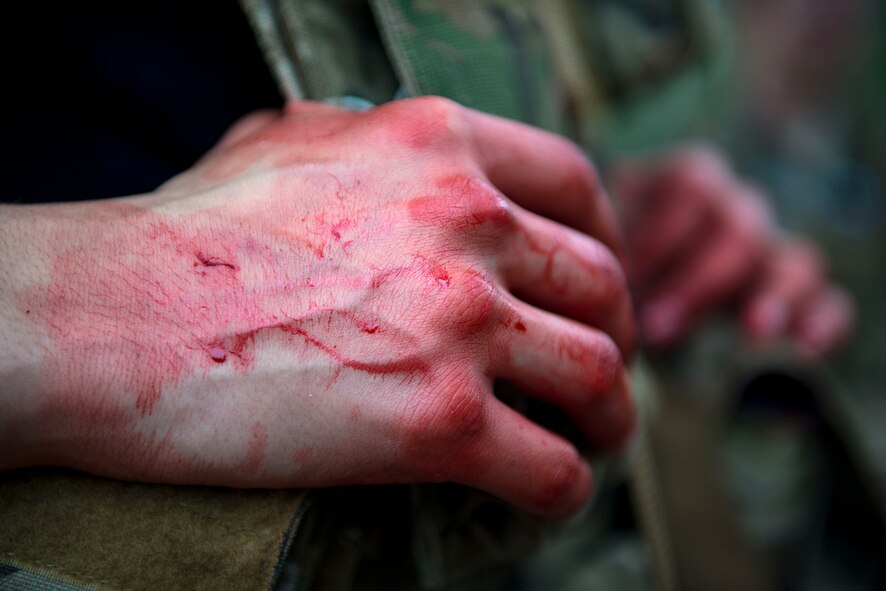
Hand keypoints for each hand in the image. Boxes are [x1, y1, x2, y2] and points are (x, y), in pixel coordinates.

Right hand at [0, 98, 633, 516]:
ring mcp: (459, 321)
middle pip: (599, 283)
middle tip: (597, 367)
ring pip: (597, 374)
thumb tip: (405, 157)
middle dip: (612, 332)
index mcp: (437, 148)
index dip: (603, 237)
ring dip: (609, 413)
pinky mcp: (438, 420)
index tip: (592, 281)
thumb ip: (368, 139)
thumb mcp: (288, 141)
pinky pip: (551, 465)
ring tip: (594, 434)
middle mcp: (465, 223)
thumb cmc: (186, 234)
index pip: (574, 185)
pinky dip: (562, 485)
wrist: (111, 318)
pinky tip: (544, 489)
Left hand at [612, 144, 851, 354]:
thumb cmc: (596, 266)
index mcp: (680, 182)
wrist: (613, 295)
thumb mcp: (588, 245)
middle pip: (741, 226)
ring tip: (753, 332)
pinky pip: (828, 296)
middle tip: (656, 330)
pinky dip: (824, 319)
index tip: (622, 278)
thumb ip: (593, 249)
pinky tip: (805, 347)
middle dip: (697, 282)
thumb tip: (592, 280)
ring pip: (796, 256)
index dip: (660, 235)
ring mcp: (768, 248)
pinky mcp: (788, 291)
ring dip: (773, 294)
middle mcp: (732, 207)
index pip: (691, 186)